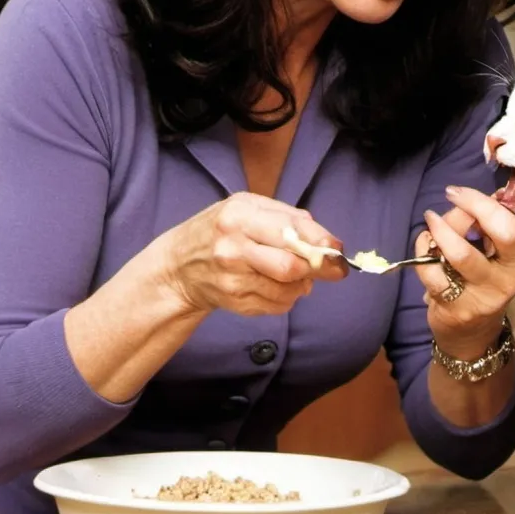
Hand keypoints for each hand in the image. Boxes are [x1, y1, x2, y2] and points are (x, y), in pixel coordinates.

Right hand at [156, 193, 345, 316]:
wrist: (177, 267)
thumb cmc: (219, 230)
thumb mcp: (246, 208)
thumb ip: (286, 216)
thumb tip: (325, 239)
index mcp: (239, 215)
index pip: (289, 230)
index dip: (320, 242)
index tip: (337, 250)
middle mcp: (232, 246)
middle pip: (289, 266)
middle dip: (315, 268)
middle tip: (329, 268)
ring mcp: (231, 278)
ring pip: (286, 289)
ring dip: (302, 285)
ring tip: (298, 275)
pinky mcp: (233, 301)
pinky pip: (276, 305)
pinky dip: (287, 298)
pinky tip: (278, 286)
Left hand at [415, 185, 514, 359]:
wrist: (471, 336)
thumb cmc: (481, 283)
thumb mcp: (493, 255)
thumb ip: (483, 226)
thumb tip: (462, 197)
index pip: (511, 224)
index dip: (483, 202)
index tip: (460, 192)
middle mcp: (509, 279)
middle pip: (499, 233)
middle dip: (471, 209)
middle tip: (450, 197)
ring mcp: (483, 296)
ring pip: (460, 252)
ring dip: (440, 230)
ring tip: (431, 222)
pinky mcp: (456, 308)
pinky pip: (432, 271)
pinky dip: (422, 251)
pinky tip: (424, 246)